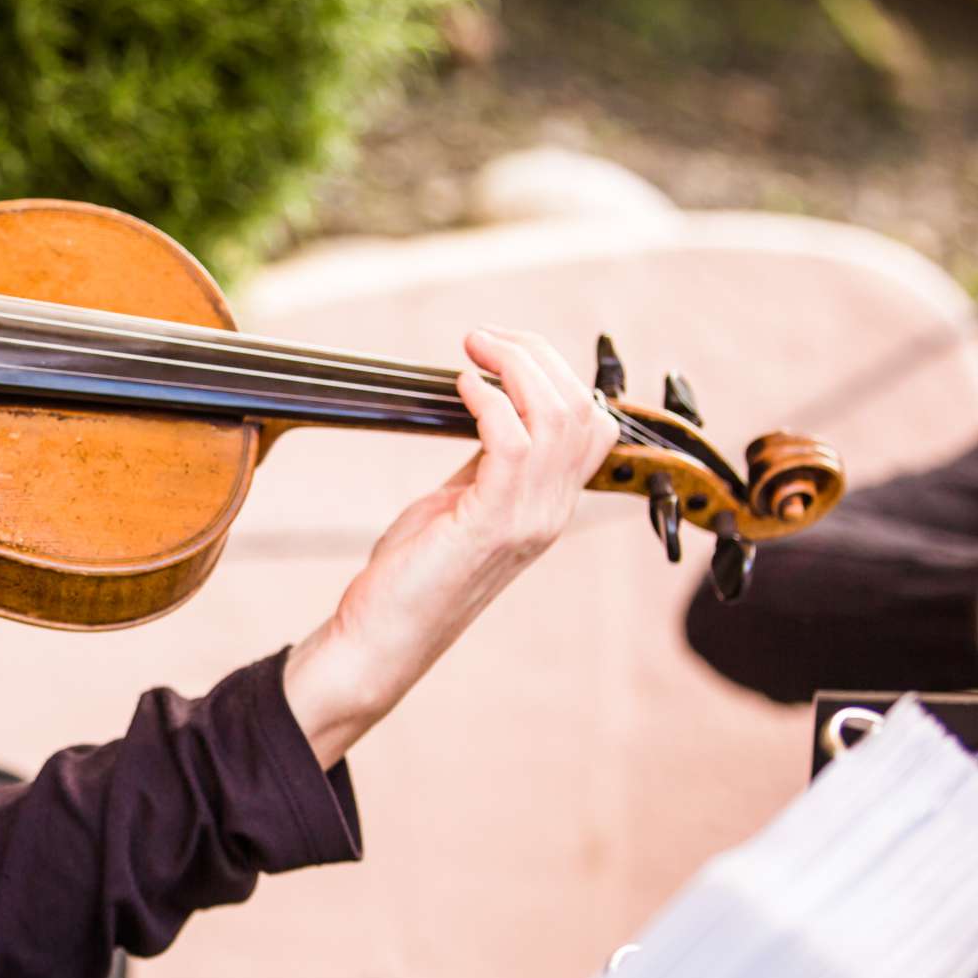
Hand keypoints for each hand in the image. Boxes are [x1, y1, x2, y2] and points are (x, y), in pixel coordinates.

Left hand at [283, 326, 619, 767]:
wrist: (384, 638)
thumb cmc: (413, 573)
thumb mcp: (460, 502)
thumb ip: (488, 461)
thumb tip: (493, 403)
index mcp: (550, 504)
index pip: (594, 423)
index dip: (555, 372)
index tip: (502, 350)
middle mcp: (552, 510)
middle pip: (582, 408)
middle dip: (535, 355)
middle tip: (482, 339)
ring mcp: (528, 519)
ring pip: (557, 416)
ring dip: (514, 366)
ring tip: (474, 349)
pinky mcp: (491, 524)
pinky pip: (512, 441)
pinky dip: (489, 400)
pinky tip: (460, 387)